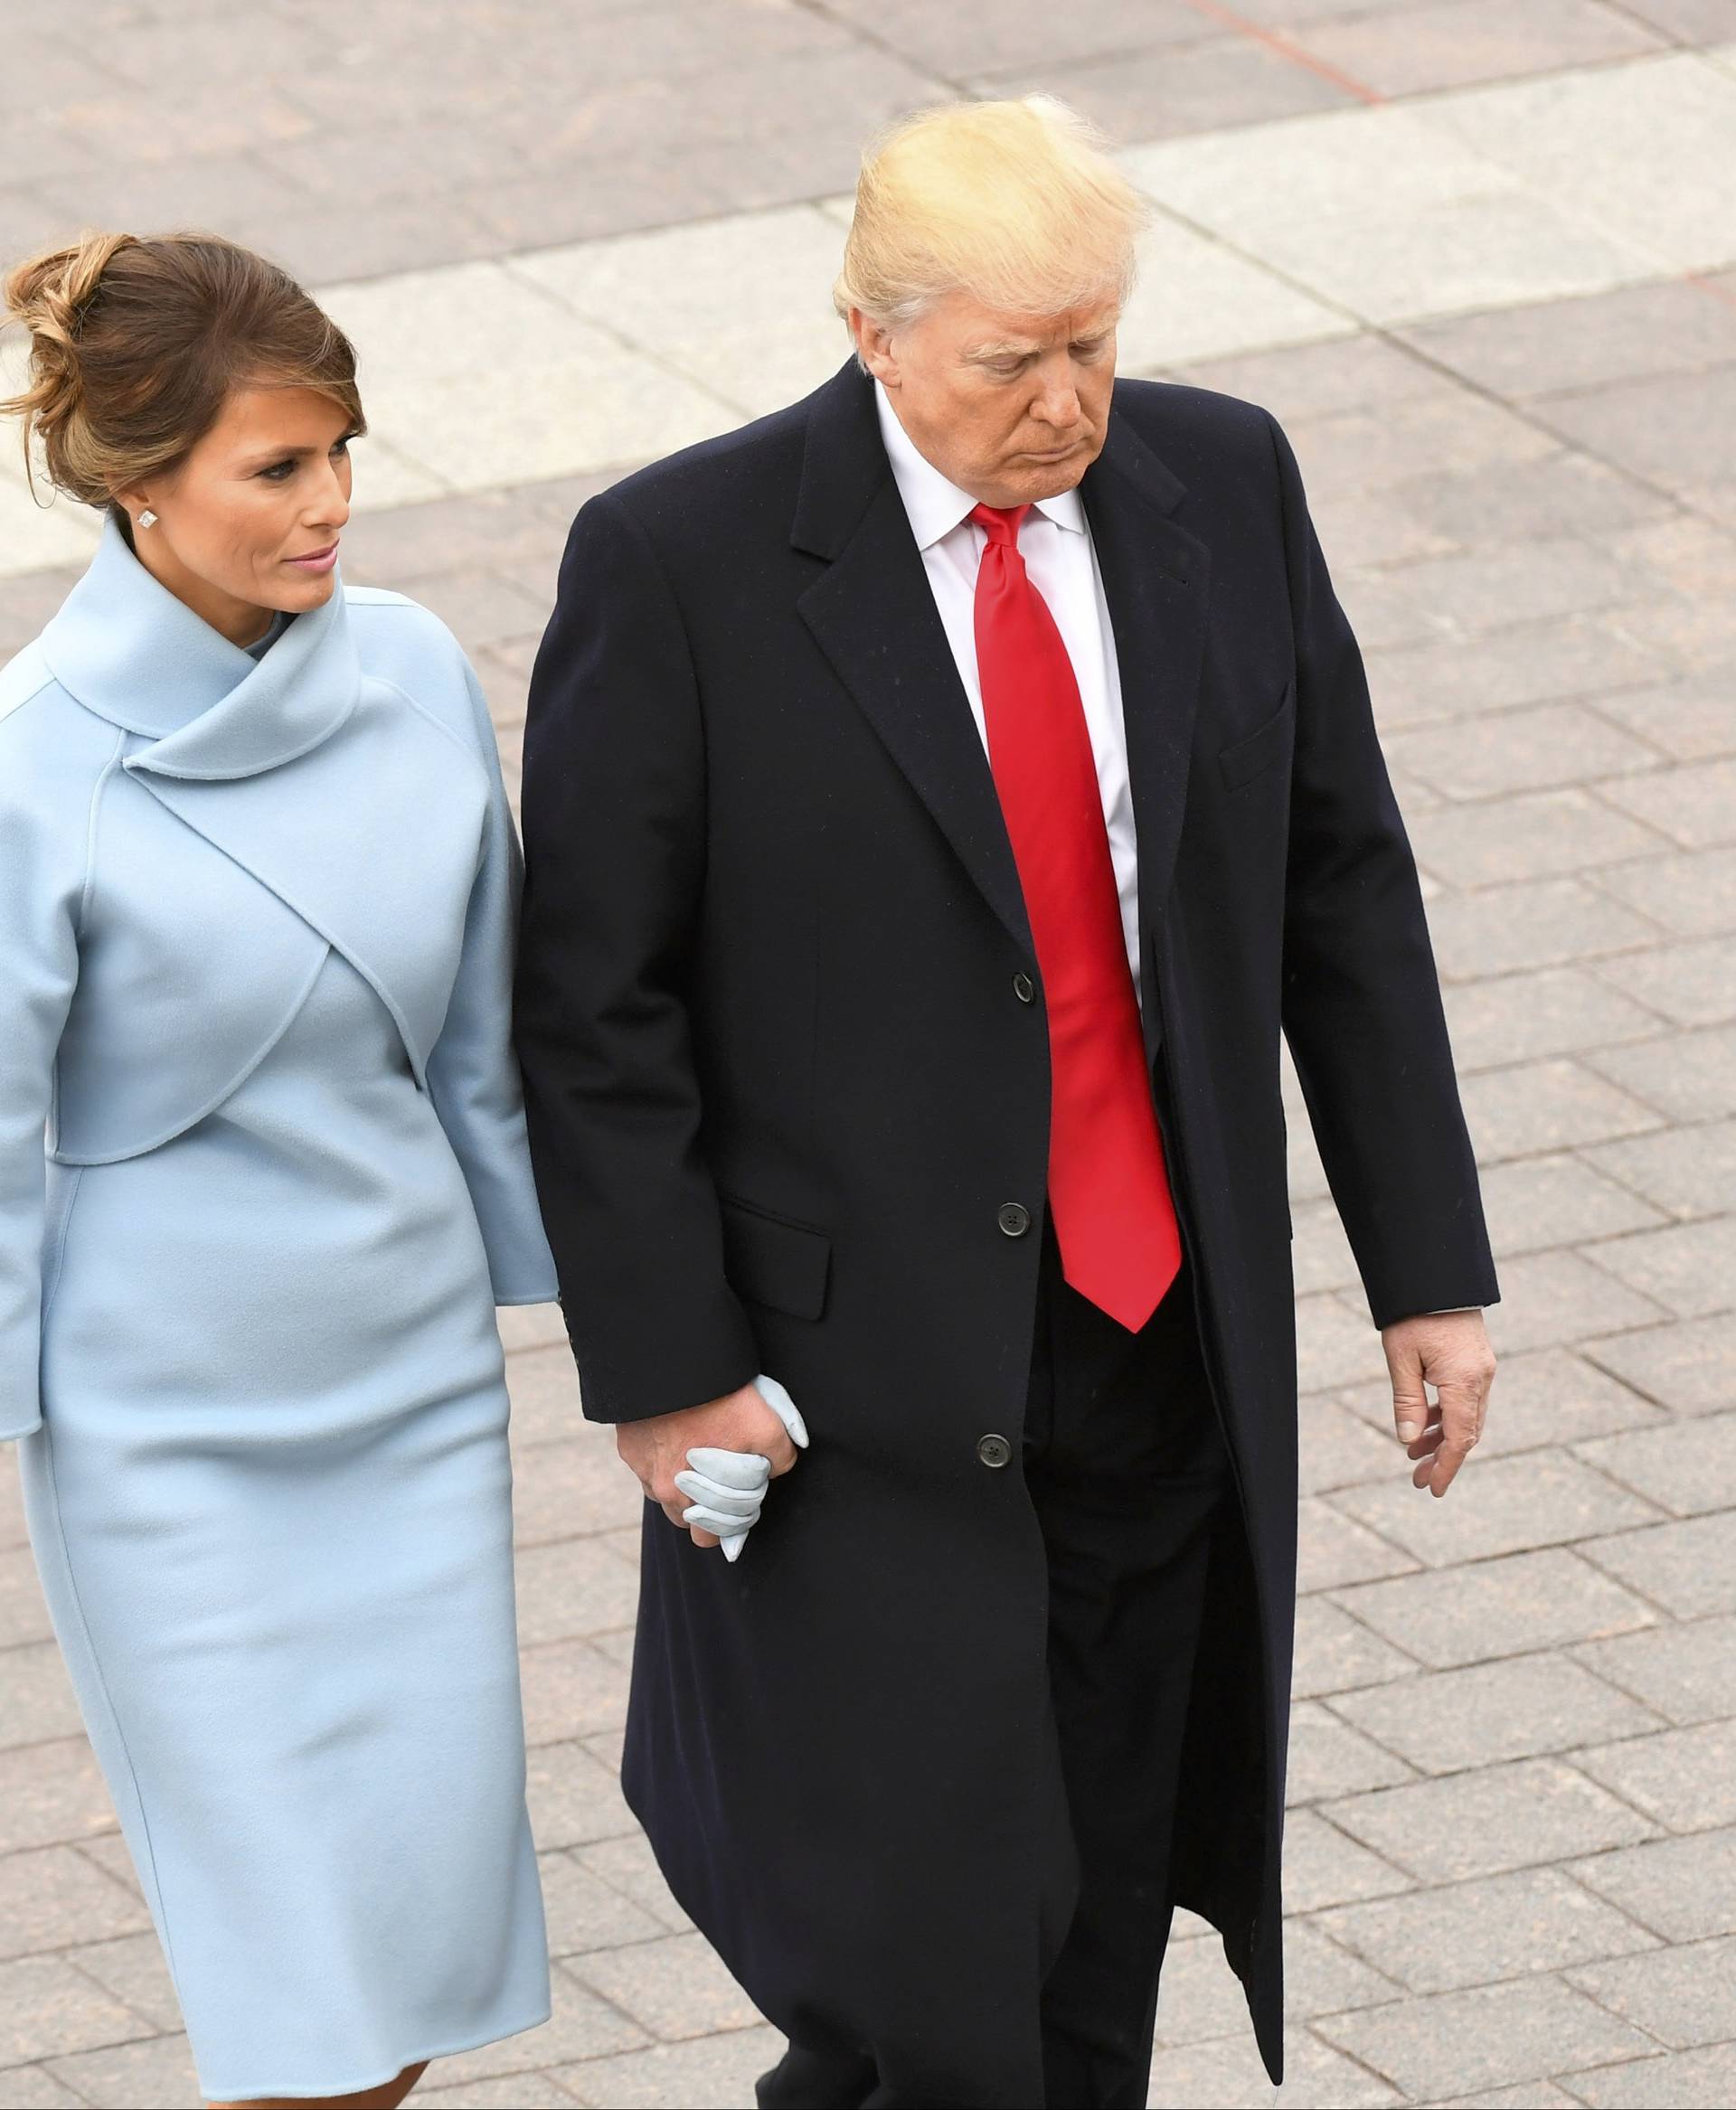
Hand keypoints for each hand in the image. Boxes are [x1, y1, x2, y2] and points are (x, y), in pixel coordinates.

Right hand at [616, 1381, 801, 1547]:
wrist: (673, 1362)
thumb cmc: (723, 1396)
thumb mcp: (768, 1426)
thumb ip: (779, 1458)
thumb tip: (773, 1470)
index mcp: (696, 1498)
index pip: (720, 1532)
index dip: (741, 1514)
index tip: (750, 1491)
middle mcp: (664, 1492)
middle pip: (691, 1523)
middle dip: (712, 1510)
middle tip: (731, 1480)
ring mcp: (642, 1471)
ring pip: (668, 1498)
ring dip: (687, 1488)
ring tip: (707, 1459)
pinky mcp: (628, 1447)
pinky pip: (648, 1467)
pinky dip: (664, 1458)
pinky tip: (682, 1435)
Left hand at [1380, 1309, 1496, 1497]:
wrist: (1436, 1276)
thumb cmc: (1413, 1316)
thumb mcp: (1401, 1359)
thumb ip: (1407, 1401)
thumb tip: (1409, 1440)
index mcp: (1464, 1381)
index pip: (1459, 1438)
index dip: (1446, 1467)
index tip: (1433, 1490)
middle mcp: (1481, 1379)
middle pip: (1466, 1432)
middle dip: (1443, 1458)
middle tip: (1418, 1478)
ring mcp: (1482, 1370)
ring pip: (1467, 1417)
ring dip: (1443, 1437)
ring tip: (1414, 1453)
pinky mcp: (1476, 1362)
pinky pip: (1465, 1400)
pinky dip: (1447, 1416)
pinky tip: (1425, 1424)